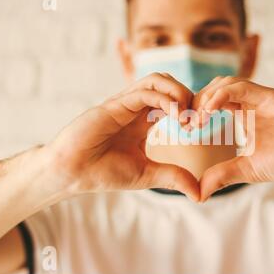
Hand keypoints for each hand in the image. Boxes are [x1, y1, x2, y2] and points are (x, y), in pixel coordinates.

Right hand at [45, 73, 199, 200]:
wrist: (73, 173)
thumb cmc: (104, 172)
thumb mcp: (148, 174)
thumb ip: (173, 177)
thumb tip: (200, 194)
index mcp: (143, 120)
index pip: (172, 100)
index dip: (190, 108)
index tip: (199, 126)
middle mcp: (136, 108)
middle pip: (168, 83)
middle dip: (188, 96)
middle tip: (197, 119)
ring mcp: (125, 103)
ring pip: (157, 79)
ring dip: (179, 92)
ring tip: (187, 116)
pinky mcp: (114, 105)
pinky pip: (144, 92)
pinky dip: (165, 100)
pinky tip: (175, 117)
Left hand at [196, 77, 273, 200]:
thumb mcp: (246, 169)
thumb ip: (222, 175)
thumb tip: (198, 193)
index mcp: (244, 113)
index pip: (212, 101)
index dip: (196, 110)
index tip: (184, 128)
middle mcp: (251, 101)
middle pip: (215, 88)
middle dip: (196, 102)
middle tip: (186, 122)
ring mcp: (262, 97)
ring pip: (225, 83)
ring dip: (206, 97)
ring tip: (196, 119)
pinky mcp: (272, 97)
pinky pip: (242, 87)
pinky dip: (221, 95)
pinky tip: (209, 111)